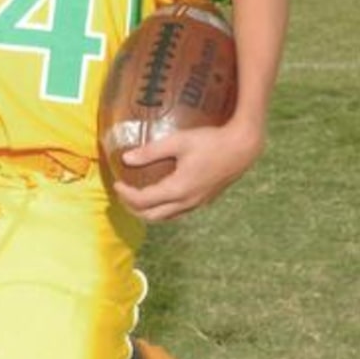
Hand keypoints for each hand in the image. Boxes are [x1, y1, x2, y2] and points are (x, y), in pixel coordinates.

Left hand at [112, 118, 263, 222]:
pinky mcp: (205, 200)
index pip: (143, 201)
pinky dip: (163, 209)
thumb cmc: (210, 141)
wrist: (242, 148)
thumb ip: (151, 151)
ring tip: (137, 197)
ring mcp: (198, 203)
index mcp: (178, 189)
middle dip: (134, 208)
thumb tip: (126, 158)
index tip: (116, 183)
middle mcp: (187, 202)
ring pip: (167, 217)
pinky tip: (161, 195)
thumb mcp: (178, 142)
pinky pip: (178, 212)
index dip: (126, 195)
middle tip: (123, 194)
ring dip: (148, 211)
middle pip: (152, 216)